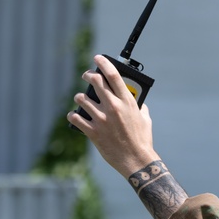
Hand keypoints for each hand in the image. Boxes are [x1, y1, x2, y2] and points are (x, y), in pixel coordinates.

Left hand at [67, 54, 160, 177]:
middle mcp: (113, 107)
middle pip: (95, 81)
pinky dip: (73, 115)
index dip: (103, 63)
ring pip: (81, 98)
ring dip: (80, 97)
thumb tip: (135, 100)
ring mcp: (101, 119)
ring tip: (82, 100)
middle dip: (88, 75)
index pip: (113, 75)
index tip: (97, 58)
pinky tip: (75, 116)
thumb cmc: (142, 140)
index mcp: (127, 102)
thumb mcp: (145, 119)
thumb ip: (139, 106)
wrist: (136, 160)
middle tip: (87, 75)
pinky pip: (75, 117)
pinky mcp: (93, 131)